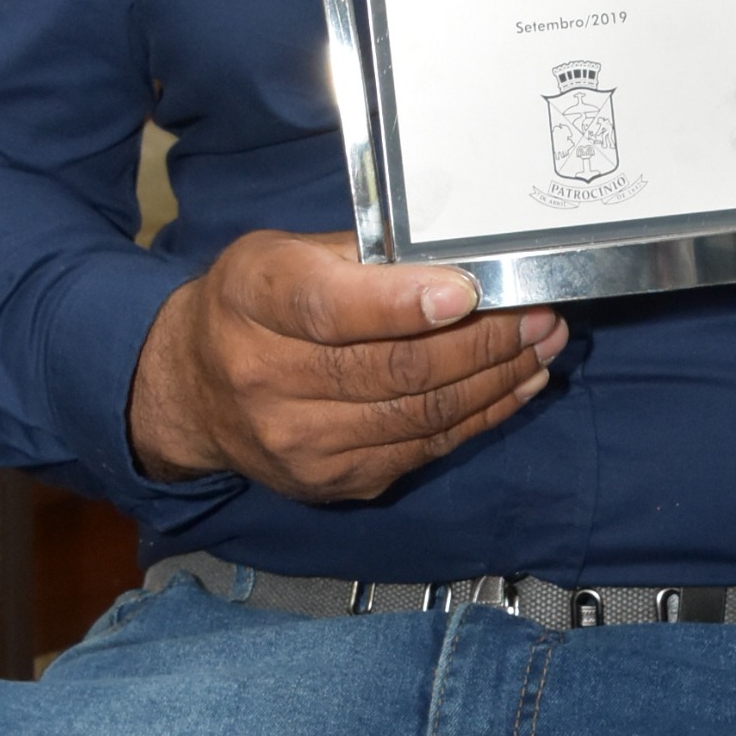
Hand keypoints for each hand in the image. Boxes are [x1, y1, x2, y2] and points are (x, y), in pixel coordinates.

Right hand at [127, 230, 564, 502]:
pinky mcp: (332, 480)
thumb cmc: (251, 307)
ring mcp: (300, 441)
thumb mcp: (281, 255)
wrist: (194, 392)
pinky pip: (424, 448)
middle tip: (538, 314)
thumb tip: (459, 260)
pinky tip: (514, 385)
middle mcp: (266, 377)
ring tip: (542, 344)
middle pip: (394, 369)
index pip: (331, 309)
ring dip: (496, 379)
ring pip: (420, 415)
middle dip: (483, 340)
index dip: (405, 304)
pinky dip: (480, 416)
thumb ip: (359, 256)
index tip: (470, 291)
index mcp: (252, 301)